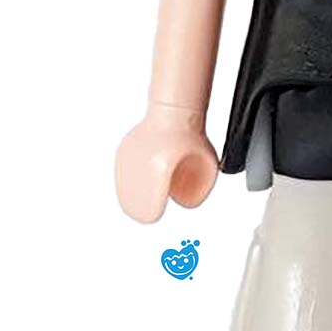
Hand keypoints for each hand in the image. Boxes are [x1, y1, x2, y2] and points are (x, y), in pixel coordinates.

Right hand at [115, 104, 219, 222]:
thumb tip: (185, 204)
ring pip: (127, 184)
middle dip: (139, 208)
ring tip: (143, 201)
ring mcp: (131, 154)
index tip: (153, 217)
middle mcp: (143, 159)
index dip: (151, 210)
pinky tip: (138, 185)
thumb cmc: (193, 139)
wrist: (174, 112)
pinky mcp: (123, 152)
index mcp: (163, 164)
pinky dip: (131, 182)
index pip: (151, 196)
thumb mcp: (208, 166)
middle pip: (135, 194)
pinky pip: (125, 175)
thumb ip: (200, 190)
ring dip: (135, 194)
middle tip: (144, 217)